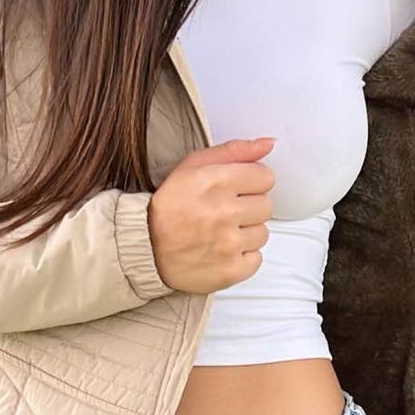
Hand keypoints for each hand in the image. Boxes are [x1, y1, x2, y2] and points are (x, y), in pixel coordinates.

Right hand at [147, 136, 275, 293]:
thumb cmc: (168, 207)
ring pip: (262, 233)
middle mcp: (224, 213)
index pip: (265, 177)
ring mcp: (228, 244)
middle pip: (266, 206)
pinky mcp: (230, 270)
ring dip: (245, 232)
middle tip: (224, 212)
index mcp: (216, 182)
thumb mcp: (193, 166)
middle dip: (248, 207)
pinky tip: (222, 250)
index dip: (251, 182)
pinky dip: (242, 256)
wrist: (146, 247)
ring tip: (221, 232)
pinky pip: (256, 259)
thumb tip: (268, 144)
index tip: (236, 190)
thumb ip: (234, 152)